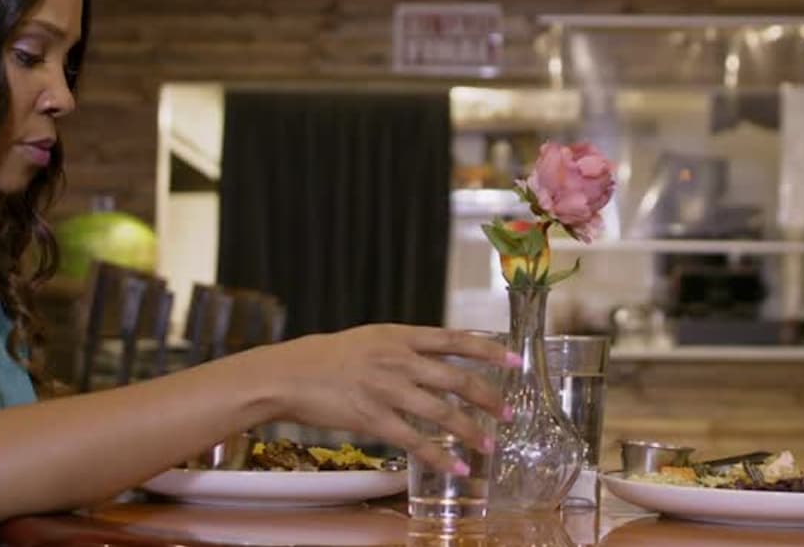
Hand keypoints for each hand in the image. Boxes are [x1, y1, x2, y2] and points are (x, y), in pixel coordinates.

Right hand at [250, 324, 516, 473]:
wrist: (289, 375)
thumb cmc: (329, 358)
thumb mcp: (372, 340)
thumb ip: (406, 348)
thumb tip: (441, 360)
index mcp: (400, 336)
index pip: (455, 340)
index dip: (489, 349)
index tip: (515, 359)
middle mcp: (398, 360)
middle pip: (456, 379)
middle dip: (488, 397)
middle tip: (508, 413)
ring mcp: (387, 390)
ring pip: (441, 412)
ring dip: (471, 432)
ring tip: (490, 446)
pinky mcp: (373, 418)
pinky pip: (415, 441)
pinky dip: (439, 457)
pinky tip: (456, 467)